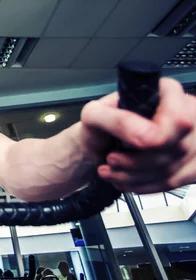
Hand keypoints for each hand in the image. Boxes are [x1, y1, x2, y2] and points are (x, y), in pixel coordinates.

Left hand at [80, 77, 195, 193]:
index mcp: (165, 93)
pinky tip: (125, 179)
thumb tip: (146, 136)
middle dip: (137, 161)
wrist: (97, 145)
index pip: (179, 119)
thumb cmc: (98, 126)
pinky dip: (143, 186)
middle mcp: (185, 114)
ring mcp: (190, 140)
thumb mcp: (94, 115)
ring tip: (111, 170)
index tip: (134, 144)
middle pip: (176, 148)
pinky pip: (173, 182)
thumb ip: (117, 120)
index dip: (160, 137)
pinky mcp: (188, 164)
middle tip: (111, 159)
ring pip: (173, 168)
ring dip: (135, 176)